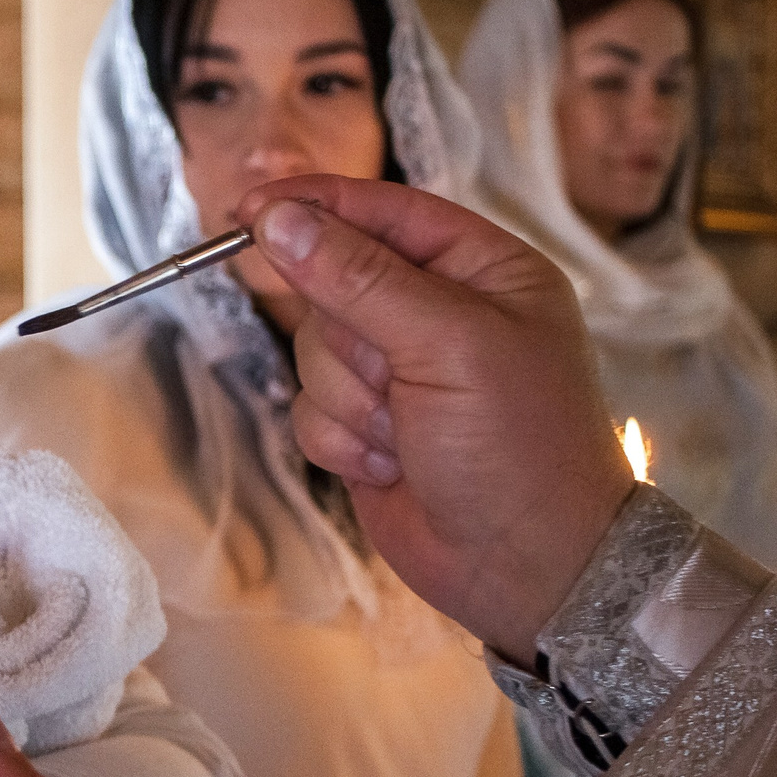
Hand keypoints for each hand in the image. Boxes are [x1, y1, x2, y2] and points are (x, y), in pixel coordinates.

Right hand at [239, 176, 634, 659]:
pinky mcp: (367, 427)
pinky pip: (311, 410)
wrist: (529, 568)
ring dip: (351, 401)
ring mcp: (400, 372)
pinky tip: (393, 465)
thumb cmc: (519, 445)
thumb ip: (358, 278)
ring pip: (313, 353)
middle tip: (392, 378)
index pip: (383, 212)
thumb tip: (279, 219)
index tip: (247, 210)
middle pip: (332, 284)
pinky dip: (343, 441)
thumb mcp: (448, 344)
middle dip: (349, 341)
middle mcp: (439, 312)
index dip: (316, 208)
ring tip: (406, 434)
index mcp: (482, 269)